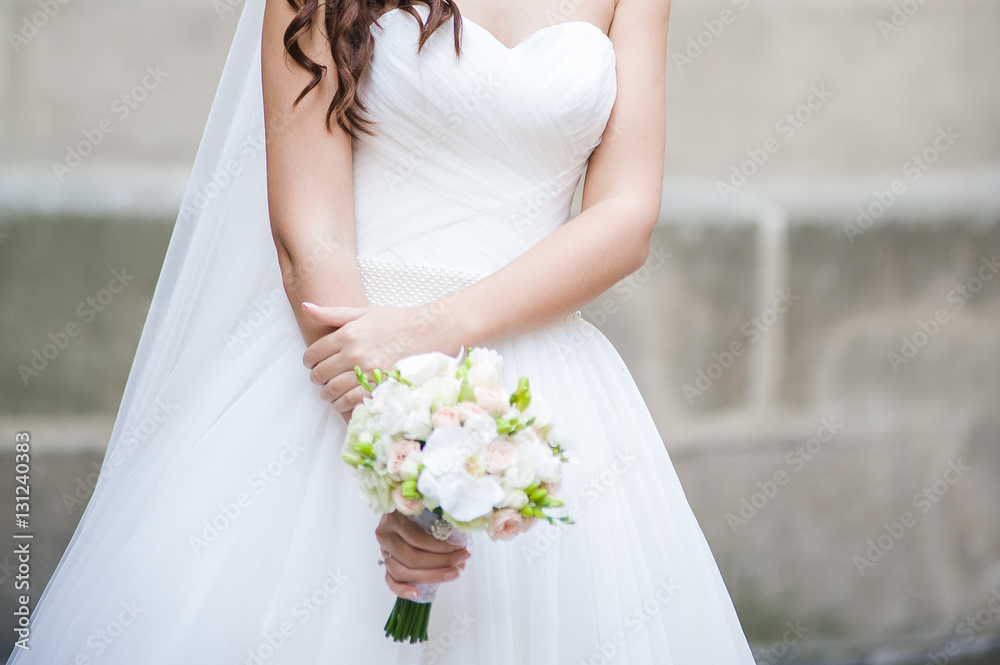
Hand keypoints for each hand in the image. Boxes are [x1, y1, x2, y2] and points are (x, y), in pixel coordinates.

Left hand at [301, 301, 460, 412]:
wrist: (429, 333)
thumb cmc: (397, 321)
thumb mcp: (364, 313)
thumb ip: (333, 313)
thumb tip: (306, 306)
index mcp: (348, 334)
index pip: (314, 353)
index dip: (309, 360)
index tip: (312, 363)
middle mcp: (354, 354)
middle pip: (320, 373)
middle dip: (317, 378)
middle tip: (321, 378)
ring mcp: (367, 372)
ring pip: (332, 390)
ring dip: (326, 394)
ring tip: (329, 392)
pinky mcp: (379, 386)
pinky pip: (350, 401)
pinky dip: (342, 404)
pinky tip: (343, 400)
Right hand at [375, 511, 469, 598]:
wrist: (398, 502)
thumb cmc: (418, 504)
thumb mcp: (426, 504)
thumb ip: (437, 516)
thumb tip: (460, 537)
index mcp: (394, 518)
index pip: (418, 539)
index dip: (441, 547)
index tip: (461, 546)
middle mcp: (386, 535)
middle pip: (412, 558)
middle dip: (441, 562)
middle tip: (462, 560)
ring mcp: (383, 550)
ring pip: (403, 572)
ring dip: (431, 576)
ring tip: (454, 573)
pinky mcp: (384, 562)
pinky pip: (390, 580)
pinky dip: (402, 589)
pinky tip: (416, 593)